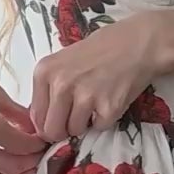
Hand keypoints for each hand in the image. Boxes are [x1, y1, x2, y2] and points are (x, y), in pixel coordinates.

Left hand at [29, 13, 162, 141]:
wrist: (138, 42)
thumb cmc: (100, 49)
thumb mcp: (64, 61)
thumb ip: (50, 88)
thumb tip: (41, 123)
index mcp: (44, 72)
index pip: (36, 117)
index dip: (48, 122)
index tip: (60, 118)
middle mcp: (61, 84)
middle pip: (52, 131)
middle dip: (64, 130)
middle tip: (77, 118)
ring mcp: (85, 96)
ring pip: (75, 131)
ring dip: (85, 124)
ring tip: (95, 103)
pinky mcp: (108, 107)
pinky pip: (99, 128)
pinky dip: (105, 119)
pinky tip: (110, 100)